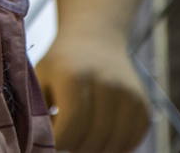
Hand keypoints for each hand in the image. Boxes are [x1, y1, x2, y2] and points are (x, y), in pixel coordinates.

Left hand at [36, 32, 148, 152]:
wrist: (95, 38)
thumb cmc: (62, 64)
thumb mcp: (41, 78)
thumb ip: (37, 111)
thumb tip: (38, 144)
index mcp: (76, 77)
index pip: (70, 126)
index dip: (59, 141)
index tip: (50, 140)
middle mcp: (107, 84)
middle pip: (92, 138)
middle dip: (74, 147)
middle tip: (66, 139)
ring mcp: (129, 95)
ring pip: (113, 144)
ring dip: (94, 150)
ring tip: (81, 139)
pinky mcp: (142, 105)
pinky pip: (130, 141)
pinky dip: (115, 147)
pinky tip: (100, 137)